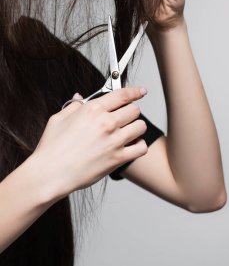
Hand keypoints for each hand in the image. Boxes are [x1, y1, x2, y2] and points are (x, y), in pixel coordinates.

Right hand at [33, 87, 147, 199]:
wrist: (50, 173)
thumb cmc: (52, 147)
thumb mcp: (58, 119)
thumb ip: (73, 106)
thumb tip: (79, 97)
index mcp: (93, 109)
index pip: (122, 95)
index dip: (135, 92)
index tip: (141, 92)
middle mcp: (106, 122)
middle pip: (134, 110)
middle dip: (131, 111)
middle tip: (125, 116)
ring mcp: (114, 140)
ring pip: (140, 126)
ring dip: (136, 127)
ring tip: (129, 131)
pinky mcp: (118, 158)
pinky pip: (141, 148)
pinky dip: (140, 145)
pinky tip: (131, 145)